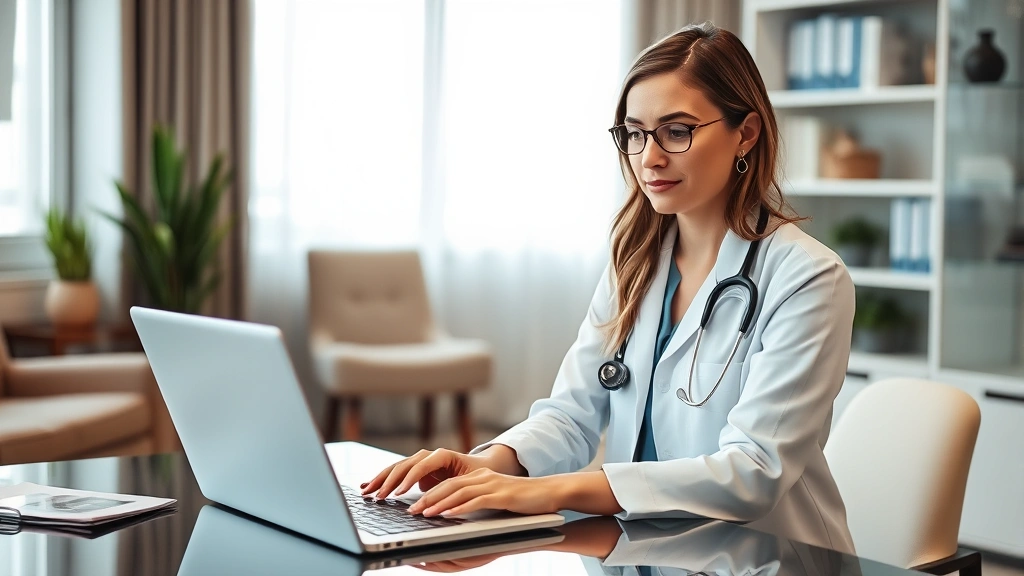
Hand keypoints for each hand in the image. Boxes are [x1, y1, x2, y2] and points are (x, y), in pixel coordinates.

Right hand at [361, 448, 485, 499]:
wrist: (478, 467)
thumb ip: (454, 490)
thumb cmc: (477, 476)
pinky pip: (396, 473)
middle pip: (404, 465)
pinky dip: (382, 479)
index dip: (408, 479)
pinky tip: (368, 485)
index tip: (398, 494)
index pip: (421, 465)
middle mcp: (429, 455)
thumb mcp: (470, 483)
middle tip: (377, 496)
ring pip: (397, 468)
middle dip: (389, 481)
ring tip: (367, 491)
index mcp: (443, 455)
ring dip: (380, 479)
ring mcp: (420, 461)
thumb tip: (438, 502)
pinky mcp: (415, 469)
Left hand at [408, 469, 561, 516]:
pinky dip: (460, 507)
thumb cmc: (523, 499)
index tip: (414, 505)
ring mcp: (493, 484)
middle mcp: (483, 477)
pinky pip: (476, 500)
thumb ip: (477, 500)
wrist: (550, 492)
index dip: (429, 493)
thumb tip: (454, 511)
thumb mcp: (496, 497)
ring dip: (439, 503)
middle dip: (427, 498)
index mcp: (479, 477)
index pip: (448, 483)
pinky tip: (448, 514)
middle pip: (448, 485)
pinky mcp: (503, 495)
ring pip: (459, 492)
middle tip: (411, 511)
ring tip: (423, 513)